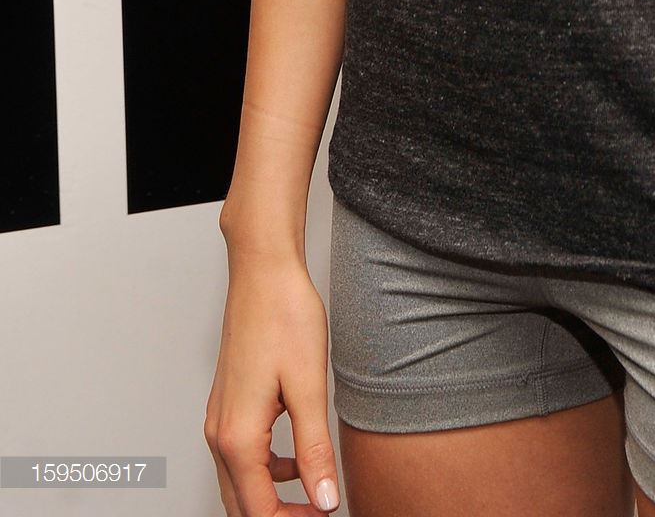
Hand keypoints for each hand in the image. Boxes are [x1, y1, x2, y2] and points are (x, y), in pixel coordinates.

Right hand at [204, 249, 338, 516]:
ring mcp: (219, 420)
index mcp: (238, 438)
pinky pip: (240, 457)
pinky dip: (267, 471)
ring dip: (272, 497)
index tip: (326, 514)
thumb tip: (324, 500)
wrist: (263, 272)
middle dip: (279, 516)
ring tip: (315, 493)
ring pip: (239, 483)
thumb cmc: (284, 316)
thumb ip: (315, 450)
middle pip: (242, 505)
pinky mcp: (227, 405)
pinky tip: (298, 458)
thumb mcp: (309, 387)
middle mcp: (219, 434)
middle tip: (319, 510)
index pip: (258, 511)